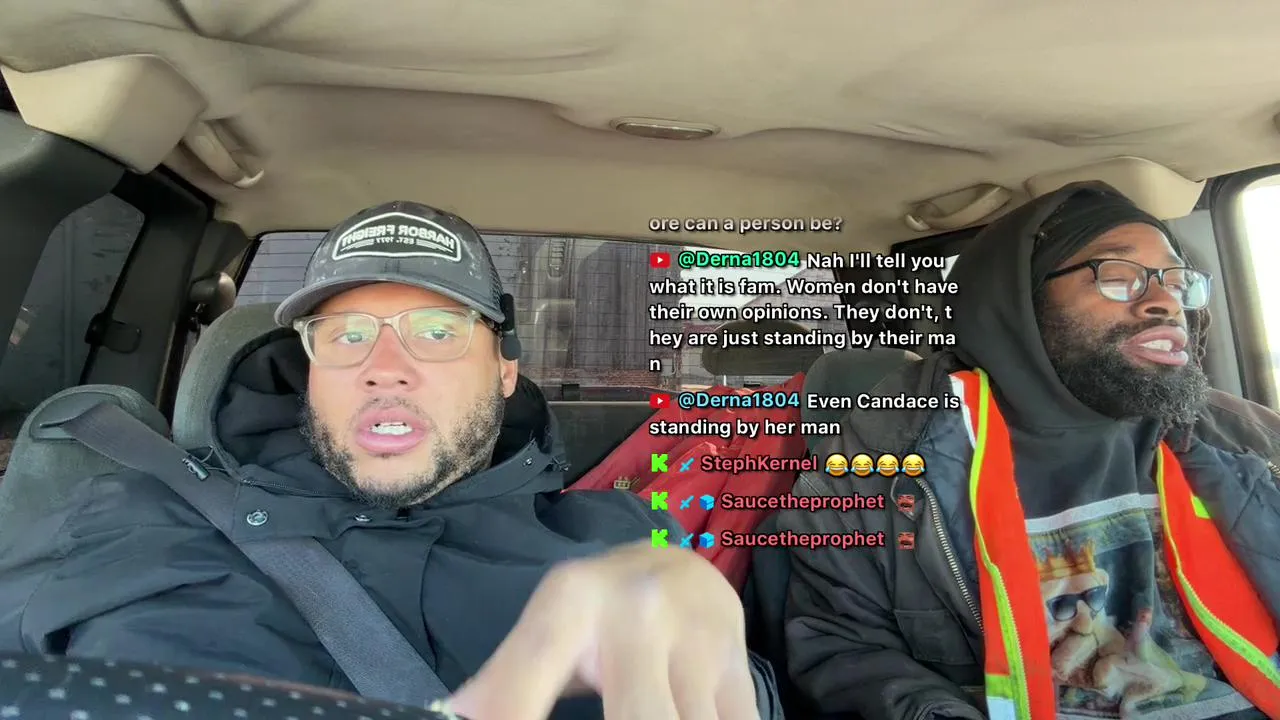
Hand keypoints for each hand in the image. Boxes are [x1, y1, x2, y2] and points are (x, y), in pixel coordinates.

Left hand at [447, 541, 759, 719]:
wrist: (685, 564)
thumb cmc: (600, 610)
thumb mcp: (544, 629)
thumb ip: (501, 685)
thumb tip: (451, 717)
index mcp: (569, 603)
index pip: (516, 694)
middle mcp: (637, 615)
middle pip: (632, 719)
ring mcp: (697, 642)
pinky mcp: (739, 671)